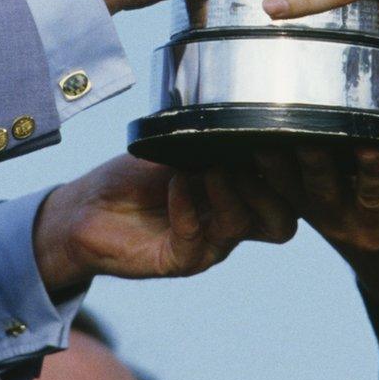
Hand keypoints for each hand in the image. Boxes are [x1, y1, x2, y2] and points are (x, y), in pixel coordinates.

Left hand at [32, 153, 296, 297]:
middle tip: (258, 156)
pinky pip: (195, 239)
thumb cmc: (134, 176)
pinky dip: (188, 206)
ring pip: (240, 225)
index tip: (283, 138)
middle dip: (275, 188)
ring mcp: (206, 245)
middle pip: (281, 221)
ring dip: (228, 190)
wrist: (86, 207)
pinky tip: (177, 184)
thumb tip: (244, 119)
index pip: (286, 194)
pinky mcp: (177, 260)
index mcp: (238, 196)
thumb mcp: (178, 149)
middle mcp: (229, 223)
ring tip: (211, 167)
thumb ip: (212, 143)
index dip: (292, 172)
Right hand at [256, 146, 378, 324]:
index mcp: (321, 212)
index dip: (272, 164)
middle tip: (307, 136)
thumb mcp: (337, 209)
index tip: (259, 135)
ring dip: (372, 169)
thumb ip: (321, 174)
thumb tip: (304, 119)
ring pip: (373, 194)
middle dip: (315, 163)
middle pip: (325, 189)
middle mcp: (343, 222)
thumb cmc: (372, 231)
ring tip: (370, 147)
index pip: (290, 187)